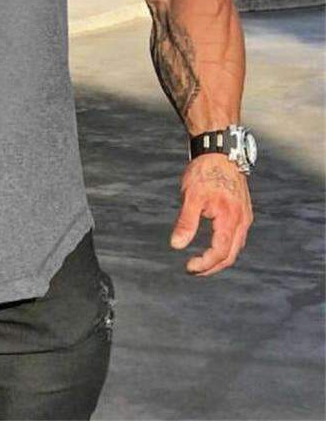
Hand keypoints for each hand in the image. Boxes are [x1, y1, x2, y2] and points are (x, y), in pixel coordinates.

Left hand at [169, 153, 253, 275]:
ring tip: (201, 262)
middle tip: (193, 270)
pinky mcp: (243, 211)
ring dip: (219, 258)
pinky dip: (225, 246)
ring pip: (235, 247)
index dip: (204, 264)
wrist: (220, 151)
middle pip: (230, 255)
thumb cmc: (205, 172)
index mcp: (230, 219)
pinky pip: (237, 237)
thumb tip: (176, 245)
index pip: (220, 252)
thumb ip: (186, 222)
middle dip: (212, 266)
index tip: (188, 267)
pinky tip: (213, 245)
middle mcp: (242, 221)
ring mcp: (245, 216)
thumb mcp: (191, 197)